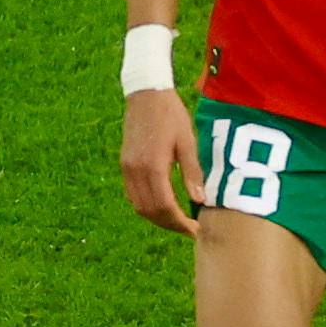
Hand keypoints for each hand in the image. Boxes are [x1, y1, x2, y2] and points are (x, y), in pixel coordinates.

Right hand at [120, 86, 202, 234]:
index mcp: (152, 166)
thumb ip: (192, 172)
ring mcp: (126, 168)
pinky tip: (164, 207)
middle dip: (169, 225)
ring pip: (138, 205)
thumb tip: (200, 200)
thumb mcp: (188, 142)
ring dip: (157, 218)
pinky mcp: (125, 164)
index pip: (164, 206)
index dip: (179, 223)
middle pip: (149, 210)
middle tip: (190, 231)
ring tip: (178, 222)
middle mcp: (135, 170)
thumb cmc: (172, 116)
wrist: (146, 95)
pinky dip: (147, 206)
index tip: (195, 230)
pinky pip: (133, 194)